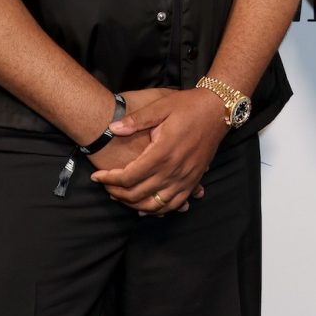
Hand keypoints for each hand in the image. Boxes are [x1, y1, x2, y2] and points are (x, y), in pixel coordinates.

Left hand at [90, 88, 228, 214]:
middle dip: (116, 192)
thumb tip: (112, 128)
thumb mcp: (161, 106)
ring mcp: (186, 178)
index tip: (97, 176)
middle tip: (105, 185)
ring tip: (121, 196)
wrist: (218, 109)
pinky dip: (158, 210)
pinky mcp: (194, 180)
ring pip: (155, 205)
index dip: (109, 179)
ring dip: (134, 205)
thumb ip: (136, 119)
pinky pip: (174, 204)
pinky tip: (146, 206)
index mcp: (163, 152)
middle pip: (138, 194)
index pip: (129, 176)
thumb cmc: (188, 106)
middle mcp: (174, 170)